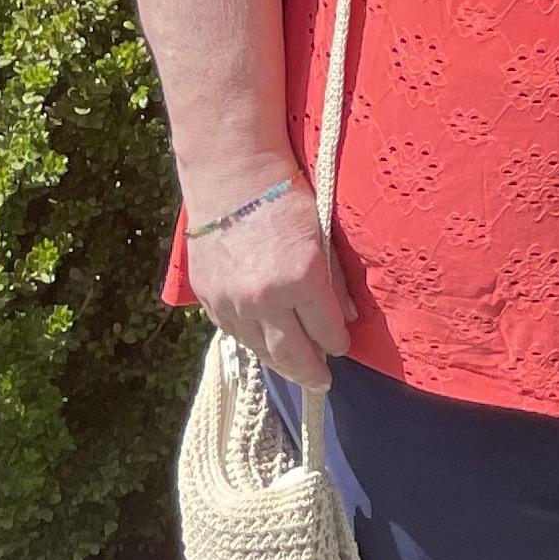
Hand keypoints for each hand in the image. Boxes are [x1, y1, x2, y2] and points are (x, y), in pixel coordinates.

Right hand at [186, 178, 354, 391]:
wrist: (231, 176)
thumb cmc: (285, 196)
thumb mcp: (323, 232)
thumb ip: (336, 278)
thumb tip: (348, 317)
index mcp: (301, 279)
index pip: (326, 331)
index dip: (337, 344)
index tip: (343, 348)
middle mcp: (265, 298)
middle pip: (291, 353)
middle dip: (311, 371)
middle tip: (323, 383)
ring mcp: (233, 303)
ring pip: (260, 350)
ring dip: (281, 363)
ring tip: (296, 370)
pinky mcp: (210, 300)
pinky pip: (235, 334)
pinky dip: (253, 343)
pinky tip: (265, 346)